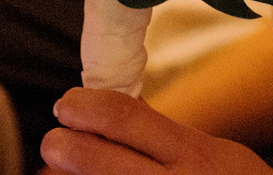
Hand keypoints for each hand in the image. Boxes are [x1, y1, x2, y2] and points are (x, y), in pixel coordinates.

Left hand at [41, 89, 272, 174]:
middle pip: (96, 161)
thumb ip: (167, 135)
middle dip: (63, 147)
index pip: (123, 117)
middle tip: (54, 142)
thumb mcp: (218, 154)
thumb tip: (111, 105)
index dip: (85, 106)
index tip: (68, 106)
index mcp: (194, 155)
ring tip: (71, 171)